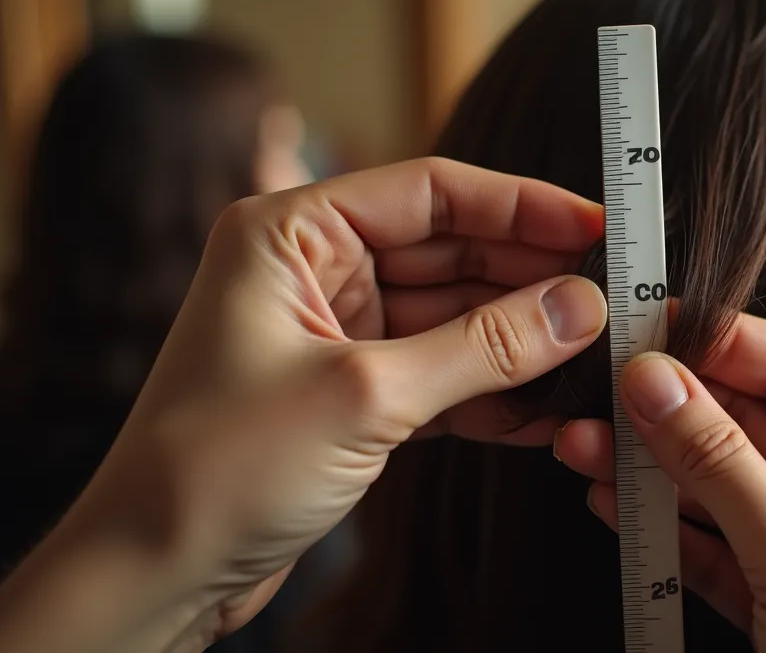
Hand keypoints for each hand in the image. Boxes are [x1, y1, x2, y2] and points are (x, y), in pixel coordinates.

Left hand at [0, 159, 608, 651]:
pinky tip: (545, 411)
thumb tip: (579, 306)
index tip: (595, 227)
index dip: (519, 206)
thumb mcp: (366, 396)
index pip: (429, 191)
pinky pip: (442, 375)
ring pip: (453, 318)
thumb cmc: (218, 469)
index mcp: (291, 234)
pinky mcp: (355, 395)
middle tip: (610, 299)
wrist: (155, 574)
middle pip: (450, 252)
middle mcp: (314, 272)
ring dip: (518, 343)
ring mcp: (337, 335)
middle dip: (529, 279)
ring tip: (592, 357)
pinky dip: (490, 394)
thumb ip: (482, 347)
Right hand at [555, 314, 765, 651]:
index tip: (655, 328)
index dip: (728, 343)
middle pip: (748, 426)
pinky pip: (703, 547)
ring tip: (581, 445)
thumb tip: (658, 382)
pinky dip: (655, 526)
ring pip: (714, 487)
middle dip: (672, 407)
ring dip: (648, 465)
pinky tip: (608, 500)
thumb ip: (724, 468)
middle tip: (600, 387)